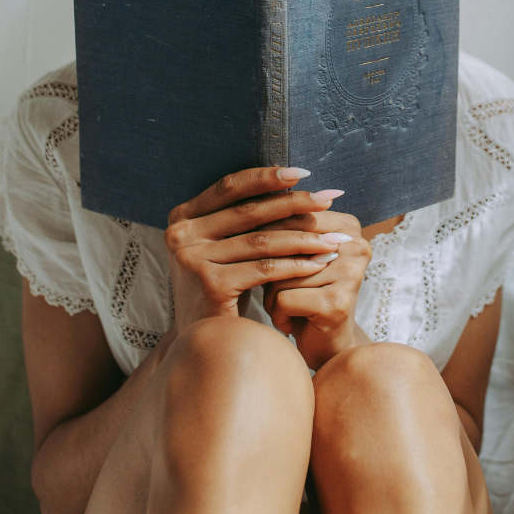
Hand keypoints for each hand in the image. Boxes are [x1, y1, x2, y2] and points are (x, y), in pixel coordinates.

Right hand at [164, 167, 346, 334]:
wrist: (204, 340)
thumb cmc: (222, 286)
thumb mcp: (225, 244)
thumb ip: (244, 216)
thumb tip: (295, 182)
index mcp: (182, 217)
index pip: (230, 187)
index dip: (267, 177)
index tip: (304, 173)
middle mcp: (181, 235)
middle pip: (248, 211)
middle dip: (295, 203)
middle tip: (329, 198)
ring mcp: (193, 260)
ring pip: (261, 240)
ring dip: (304, 237)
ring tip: (333, 236)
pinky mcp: (212, 285)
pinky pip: (265, 268)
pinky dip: (296, 264)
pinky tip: (319, 263)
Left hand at [260, 204, 372, 369]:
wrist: (325, 345)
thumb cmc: (304, 293)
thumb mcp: (296, 255)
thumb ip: (284, 228)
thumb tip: (254, 208)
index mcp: (348, 226)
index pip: (294, 216)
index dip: (269, 237)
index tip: (272, 260)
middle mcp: (356, 245)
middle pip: (286, 243)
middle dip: (271, 268)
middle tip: (278, 286)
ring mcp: (350, 274)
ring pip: (281, 272)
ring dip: (272, 294)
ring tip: (288, 306)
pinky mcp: (337, 303)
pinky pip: (283, 298)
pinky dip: (277, 313)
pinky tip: (289, 322)